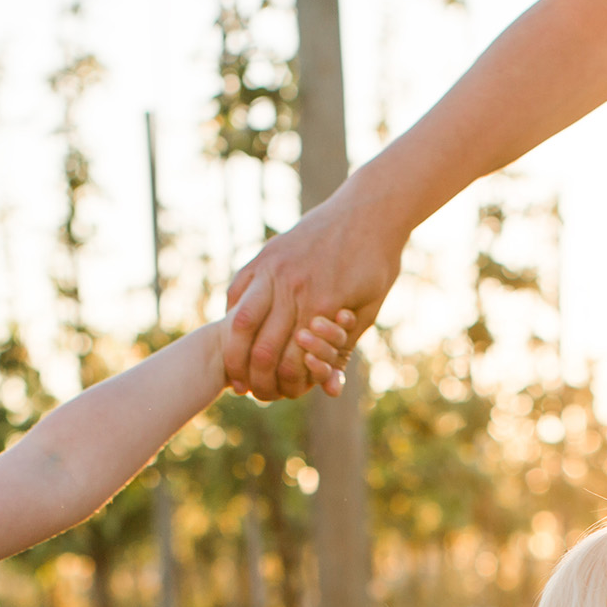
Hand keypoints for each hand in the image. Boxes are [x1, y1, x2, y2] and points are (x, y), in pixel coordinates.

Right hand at [225, 188, 405, 400]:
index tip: (281, 395)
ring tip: (235, 374)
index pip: (293, 362)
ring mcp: (273, 269)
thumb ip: (342, 349)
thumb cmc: (375, 265)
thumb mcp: (367, 312)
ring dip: (234, 356)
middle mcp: (293, 287)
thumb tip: (329, 389)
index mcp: (322, 306)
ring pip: (239, 323)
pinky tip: (235, 337)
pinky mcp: (263, 257)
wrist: (368, 211)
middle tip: (253, 393)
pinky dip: (231, 320)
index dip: (286, 386)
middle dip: (256, 380)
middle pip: (261, 349)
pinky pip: (236, 294)